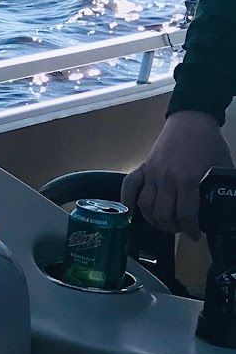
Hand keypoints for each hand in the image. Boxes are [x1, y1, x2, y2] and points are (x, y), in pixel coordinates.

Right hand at [123, 111, 229, 238]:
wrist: (192, 119)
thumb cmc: (209, 142)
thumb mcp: (222, 167)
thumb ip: (220, 188)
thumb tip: (226, 207)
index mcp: (189, 179)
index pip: (186, 215)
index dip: (191, 230)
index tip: (195, 235)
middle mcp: (167, 178)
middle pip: (163, 214)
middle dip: (172, 227)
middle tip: (180, 228)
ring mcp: (152, 172)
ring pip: (145, 206)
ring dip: (153, 220)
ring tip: (163, 222)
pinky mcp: (143, 166)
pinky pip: (129, 187)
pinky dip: (127, 202)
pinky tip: (130, 213)